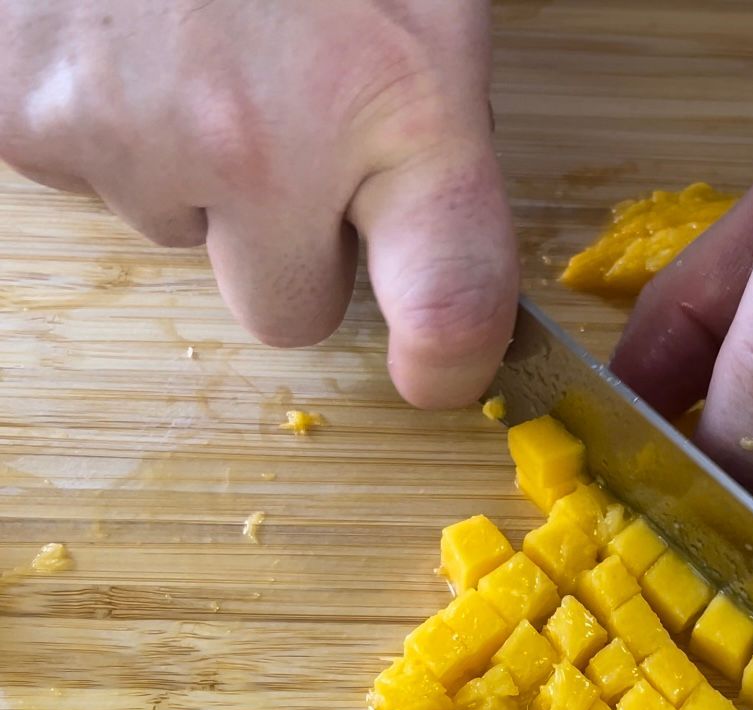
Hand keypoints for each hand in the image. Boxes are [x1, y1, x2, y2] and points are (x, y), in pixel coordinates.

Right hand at [0, 0, 516, 406]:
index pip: (449, 298)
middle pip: (286, 311)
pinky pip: (87, 176)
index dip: (448, 357)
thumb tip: (426, 232)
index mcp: (398, 99)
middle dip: (286, 247)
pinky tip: (123, 31)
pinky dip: (109, 123)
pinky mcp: (19, 117)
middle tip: (279, 130)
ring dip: (194, 169)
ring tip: (194, 36)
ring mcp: (128, 134)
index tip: (437, 372)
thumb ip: (427, 123)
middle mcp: (262, 143)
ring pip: (181, 238)